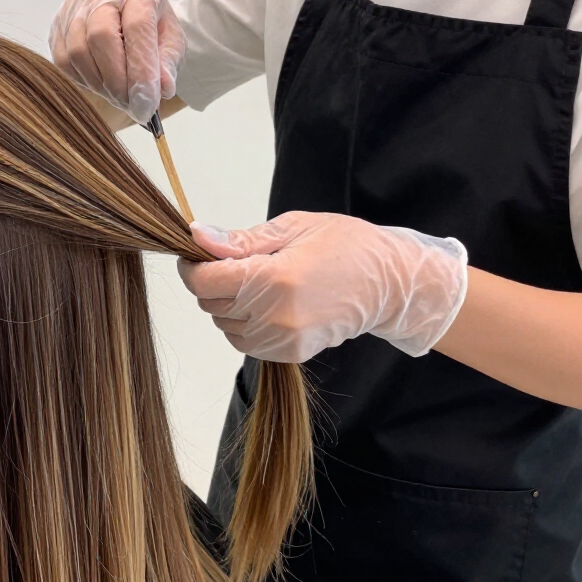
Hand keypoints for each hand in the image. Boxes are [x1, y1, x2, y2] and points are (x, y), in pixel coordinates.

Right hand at [49, 0, 185, 123]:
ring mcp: (74, 4)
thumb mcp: (171, 38)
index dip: (141, 71)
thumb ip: (168, 62)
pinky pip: (64, 60)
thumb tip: (163, 89)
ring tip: (120, 96)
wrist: (126, 6)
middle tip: (131, 105)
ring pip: (78, 52)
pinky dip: (84, 80)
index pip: (137, 27)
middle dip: (117, 82)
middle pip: (101, 37)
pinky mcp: (57, 23)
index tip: (147, 106)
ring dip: (100, 85)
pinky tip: (101, 83)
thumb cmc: (151, 22)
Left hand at [177, 212, 468, 362]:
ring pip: (224, 324)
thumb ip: (241, 240)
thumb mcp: (293, 228)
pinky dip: (244, 322)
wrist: (388, 285)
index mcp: (276, 278)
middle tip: (235, 262)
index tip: (197, 254)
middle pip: (210, 303)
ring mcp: (284, 339)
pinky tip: (267, 303)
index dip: (192, 267)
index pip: (205, 281)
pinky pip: (244, 341)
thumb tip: (198, 236)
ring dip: (228, 303)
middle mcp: (276, 315)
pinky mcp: (290, 353)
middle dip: (211, 282)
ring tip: (258, 282)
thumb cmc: (346, 247)